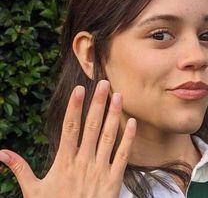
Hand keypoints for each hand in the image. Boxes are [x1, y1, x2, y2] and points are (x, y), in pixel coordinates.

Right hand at [0, 80, 136, 197]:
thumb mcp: (33, 191)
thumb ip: (19, 170)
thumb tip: (1, 153)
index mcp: (64, 162)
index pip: (70, 128)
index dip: (74, 108)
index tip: (79, 90)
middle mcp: (84, 162)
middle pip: (92, 126)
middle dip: (98, 103)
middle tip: (104, 84)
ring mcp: (100, 169)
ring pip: (108, 137)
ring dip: (114, 115)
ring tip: (118, 96)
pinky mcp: (114, 179)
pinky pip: (122, 155)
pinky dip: (128, 139)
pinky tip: (132, 123)